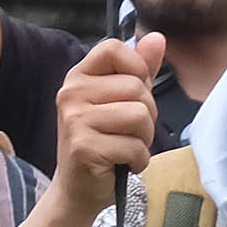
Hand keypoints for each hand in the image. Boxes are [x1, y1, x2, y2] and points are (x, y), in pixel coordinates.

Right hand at [50, 33, 168, 206]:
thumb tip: (156, 37)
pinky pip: (134, 145)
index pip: (114, 48)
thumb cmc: (104, 142)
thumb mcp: (121, 101)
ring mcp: (74, 120)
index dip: (136, 68)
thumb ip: (139, 70)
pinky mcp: (83, 146)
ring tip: (125, 147)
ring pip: (139, 115)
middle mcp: (71, 94)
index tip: (133, 93)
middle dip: (147, 114)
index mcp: (78, 77)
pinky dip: (138, 160)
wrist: (78, 188)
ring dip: (144, 138)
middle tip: (127, 132)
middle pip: (136, 87)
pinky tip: (122, 164)